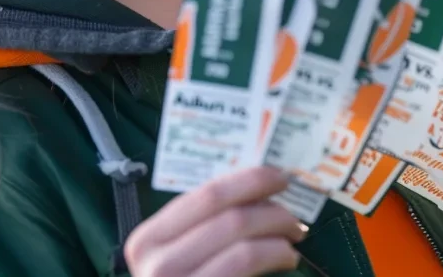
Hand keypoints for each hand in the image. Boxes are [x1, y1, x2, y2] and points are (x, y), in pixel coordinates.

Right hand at [124, 167, 303, 276]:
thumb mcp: (181, 254)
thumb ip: (205, 224)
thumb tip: (257, 187)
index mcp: (147, 239)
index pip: (207, 194)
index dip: (250, 179)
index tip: (281, 177)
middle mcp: (156, 264)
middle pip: (230, 216)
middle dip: (273, 210)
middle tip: (295, 217)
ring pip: (243, 242)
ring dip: (279, 234)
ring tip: (294, 239)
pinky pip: (246, 264)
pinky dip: (276, 254)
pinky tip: (286, 257)